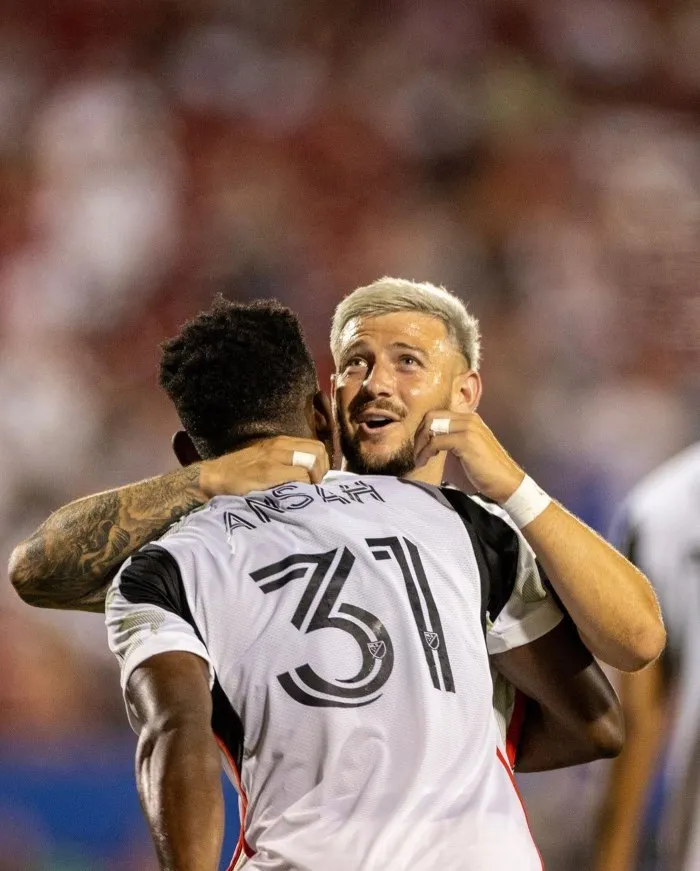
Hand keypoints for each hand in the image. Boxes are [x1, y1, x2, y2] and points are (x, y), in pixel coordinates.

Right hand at [199, 436, 329, 497]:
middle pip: (319, 450)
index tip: (315, 480)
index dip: (321, 464)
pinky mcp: (269, 471)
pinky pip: (299, 476)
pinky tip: (294, 494)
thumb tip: (310, 474)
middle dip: (322, 470)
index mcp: (281, 442)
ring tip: (306, 490)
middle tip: (313, 486)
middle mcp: (280, 445)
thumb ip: (286, 462)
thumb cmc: (240, 474)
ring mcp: (275, 457)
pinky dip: (303, 486)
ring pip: (312, 461)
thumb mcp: (266, 460)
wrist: (214, 478)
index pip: (316, 446)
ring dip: (314, 478)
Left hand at [414, 411, 523, 502]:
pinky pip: (435, 442)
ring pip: (431, 426)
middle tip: (417, 452)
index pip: (437, 414)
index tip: (419, 445)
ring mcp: (468, 428)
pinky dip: (425, 453)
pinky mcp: (466, 440)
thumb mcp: (467, 448)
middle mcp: (469, 418)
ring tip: (419, 459)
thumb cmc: (486, 469)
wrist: (507, 481)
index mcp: (469, 418)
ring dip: (420, 444)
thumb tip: (430, 440)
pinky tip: (423, 462)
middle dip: (419, 434)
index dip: (423, 429)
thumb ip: (452, 439)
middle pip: (431, 416)